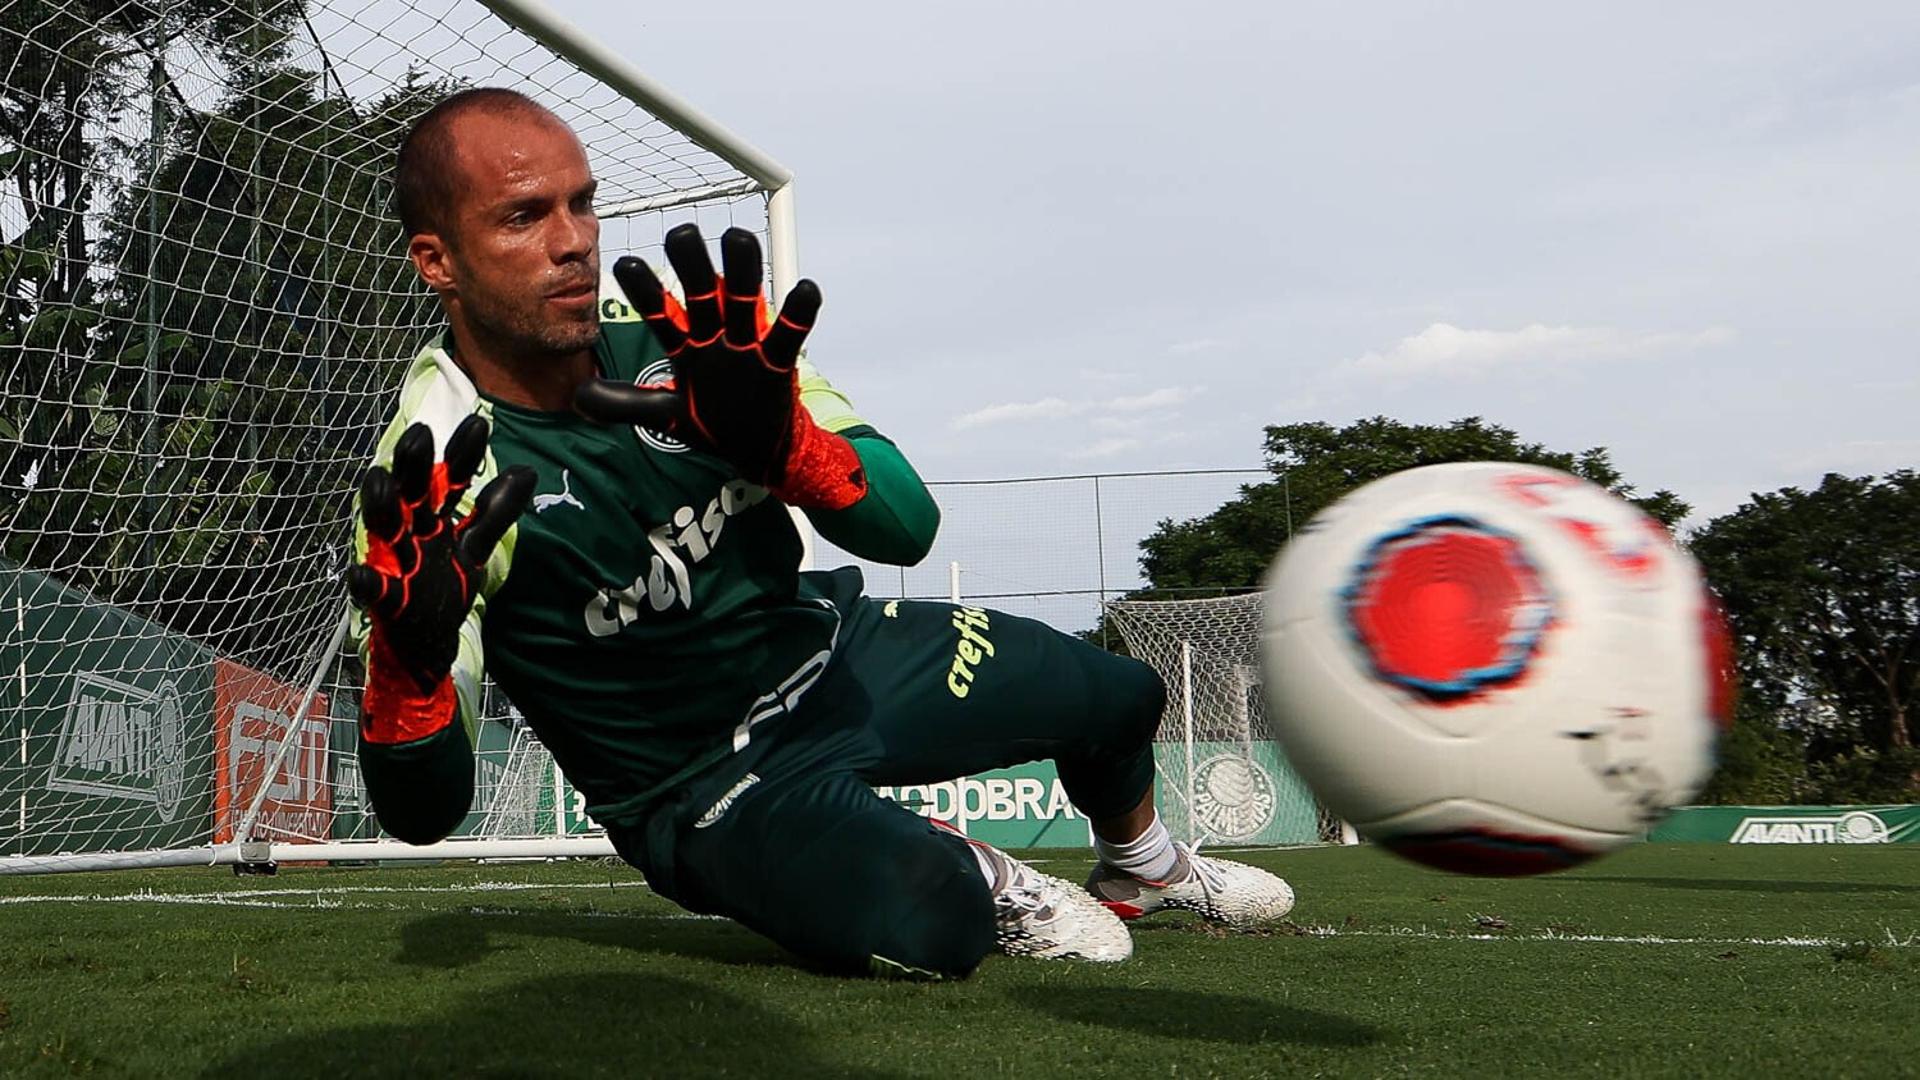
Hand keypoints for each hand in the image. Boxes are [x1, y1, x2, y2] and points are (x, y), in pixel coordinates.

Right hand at [347, 415, 532, 739]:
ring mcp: (394, 561)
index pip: (448, 477)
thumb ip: (495, 513)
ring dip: (380, 505)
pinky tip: (359, 576)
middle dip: (411, 463)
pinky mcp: (385, 599)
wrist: (425, 643)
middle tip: (419, 433)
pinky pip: (372, 589)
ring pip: (383, 527)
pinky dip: (365, 583)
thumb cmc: (443, 584)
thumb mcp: (473, 547)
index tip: (479, 424)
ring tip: (380, 482)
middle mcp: (410, 530)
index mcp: (433, 516)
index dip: (462, 453)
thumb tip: (526, 472)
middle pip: (409, 489)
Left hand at [573, 224, 867, 509]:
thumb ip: (625, 404)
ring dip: (742, 271)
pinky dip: (799, 313)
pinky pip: (790, 334)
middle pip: (703, 292)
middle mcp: (715, 336)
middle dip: (692, 264)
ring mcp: (748, 346)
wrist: (756, 449)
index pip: (660, 313)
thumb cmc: (711, 424)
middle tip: (681, 233)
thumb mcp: (664, 415)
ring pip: (745, 300)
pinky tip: (804, 289)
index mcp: (686, 346)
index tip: (626, 265)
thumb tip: (578, 395)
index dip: (645, 292)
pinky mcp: (778, 363)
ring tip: (737, 237)